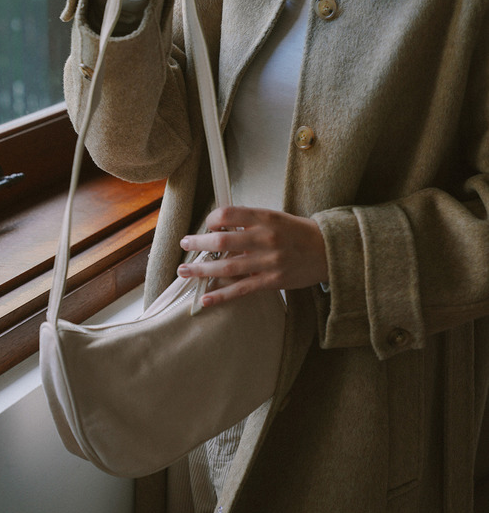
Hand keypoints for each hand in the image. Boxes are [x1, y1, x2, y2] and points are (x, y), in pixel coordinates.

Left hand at [177, 206, 328, 306]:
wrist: (328, 250)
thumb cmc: (298, 233)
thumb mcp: (275, 218)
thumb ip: (250, 221)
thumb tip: (219, 228)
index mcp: (265, 217)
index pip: (228, 213)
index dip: (211, 220)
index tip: (206, 226)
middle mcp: (265, 237)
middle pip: (222, 240)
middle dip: (198, 243)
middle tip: (185, 244)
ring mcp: (268, 261)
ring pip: (227, 266)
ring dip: (202, 270)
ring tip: (184, 272)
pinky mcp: (272, 281)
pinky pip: (241, 289)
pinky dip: (222, 295)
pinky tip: (206, 299)